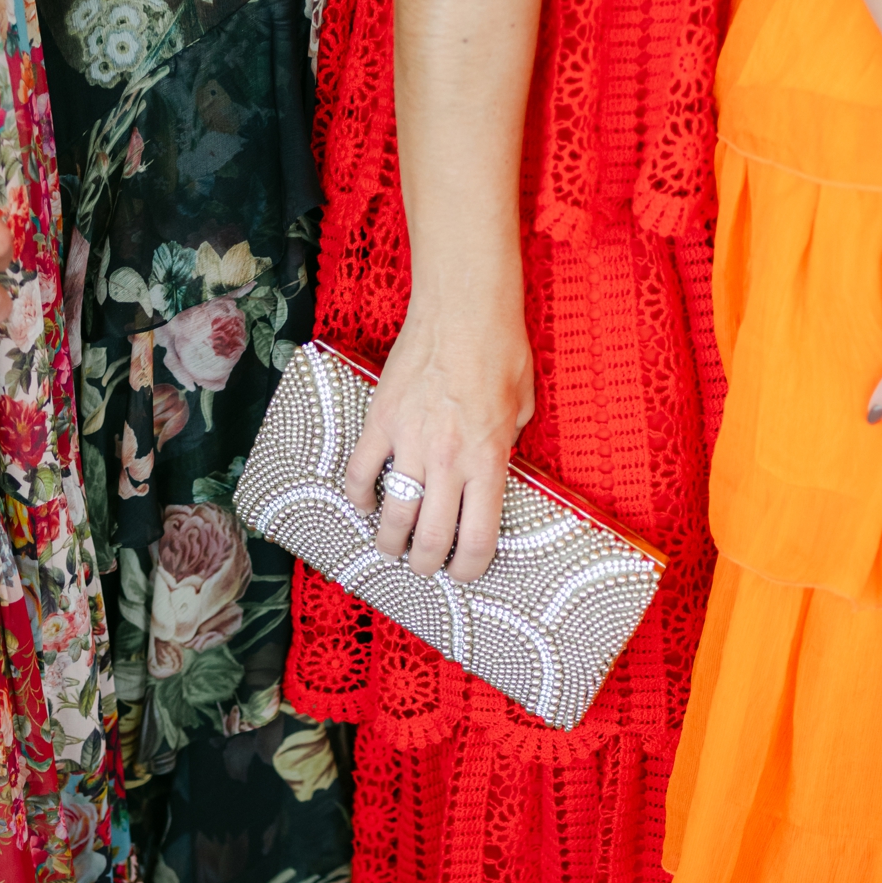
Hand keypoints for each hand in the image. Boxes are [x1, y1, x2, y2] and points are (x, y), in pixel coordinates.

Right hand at [343, 294, 534, 581]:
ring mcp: (409, 443)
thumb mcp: (522, 408)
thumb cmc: (501, 352)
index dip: (469, 569)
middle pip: (429, 539)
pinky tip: (366, 503)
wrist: (463, 309)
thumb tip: (494, 468)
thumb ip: (506, 447)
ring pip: (391, 516)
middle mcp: (448, 461)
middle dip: (426, 565)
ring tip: (391, 548)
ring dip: (389, 542)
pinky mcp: (380, 422)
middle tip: (424, 566)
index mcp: (488, 462)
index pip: (476, 540)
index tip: (464, 573)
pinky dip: (359, 496)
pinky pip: (359, 473)